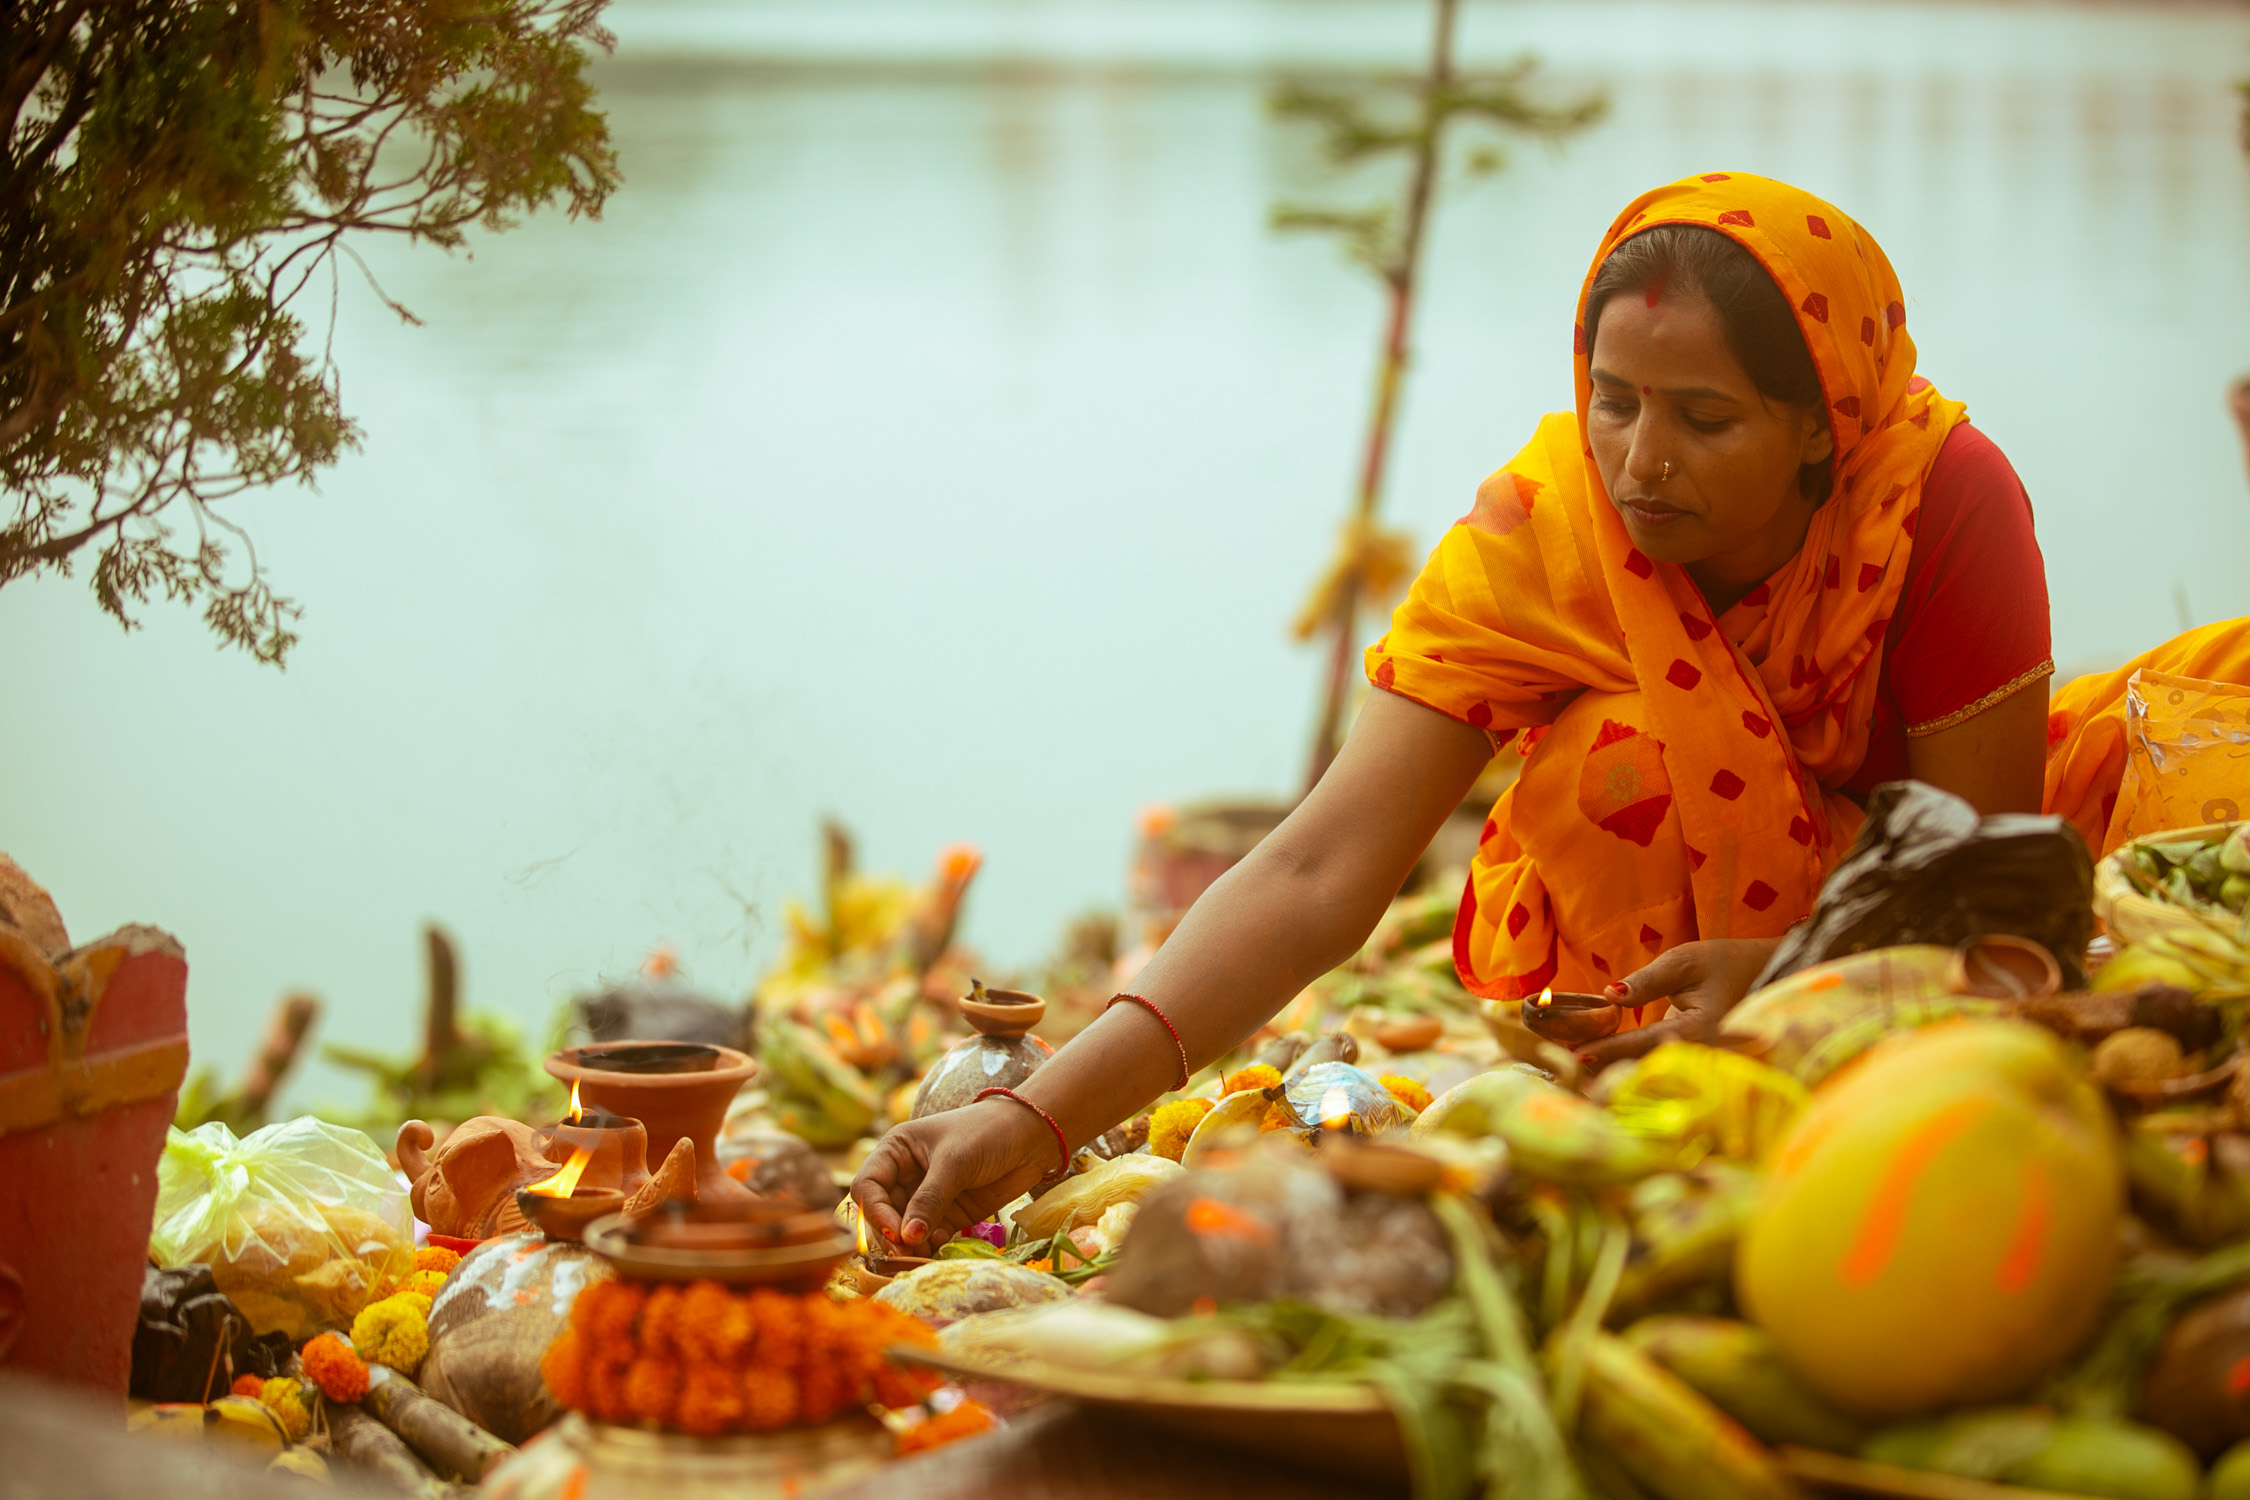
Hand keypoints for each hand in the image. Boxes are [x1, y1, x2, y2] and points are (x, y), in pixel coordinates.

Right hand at [849, 1098, 1056, 1249]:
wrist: (1033, 1136)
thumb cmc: (987, 1134)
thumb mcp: (955, 1162)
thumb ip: (930, 1199)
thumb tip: (907, 1237)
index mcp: (896, 1151)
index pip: (868, 1186)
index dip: (875, 1211)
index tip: (896, 1231)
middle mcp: (905, 1175)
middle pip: (882, 1213)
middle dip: (891, 1234)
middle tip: (907, 1251)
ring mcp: (926, 1197)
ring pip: (904, 1230)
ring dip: (910, 1245)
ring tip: (923, 1254)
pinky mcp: (948, 1215)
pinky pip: (928, 1238)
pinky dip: (929, 1247)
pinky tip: (941, 1245)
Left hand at [1577, 937, 1780, 1071]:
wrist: (1760, 975)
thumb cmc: (1723, 964)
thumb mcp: (1685, 962)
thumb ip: (1648, 981)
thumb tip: (1610, 995)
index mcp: (1702, 1030)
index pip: (1647, 1042)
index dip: (1611, 1050)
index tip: (1577, 1055)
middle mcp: (1699, 1055)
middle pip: (1644, 1068)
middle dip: (1602, 1070)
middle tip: (1560, 1071)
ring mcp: (1694, 1063)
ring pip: (1646, 1074)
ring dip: (1608, 1073)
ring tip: (1566, 1074)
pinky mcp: (1685, 1061)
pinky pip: (1651, 1069)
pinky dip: (1621, 1068)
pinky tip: (1589, 1069)